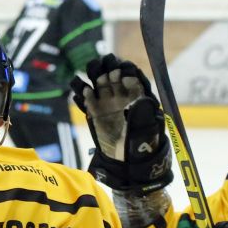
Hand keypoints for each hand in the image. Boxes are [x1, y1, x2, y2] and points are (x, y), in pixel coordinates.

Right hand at [71, 54, 173, 193]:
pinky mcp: (94, 111)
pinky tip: (80, 93)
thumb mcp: (147, 127)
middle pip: (112, 73)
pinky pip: (86, 98)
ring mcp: (106, 101)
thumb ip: (143, 112)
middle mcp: (120, 94)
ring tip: (89, 76)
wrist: (127, 160)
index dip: (126, 70)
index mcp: (136, 94)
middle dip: (108, 68)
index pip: (130, 74)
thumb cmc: (142, 142)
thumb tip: (139, 99)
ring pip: (98, 82)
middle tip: (104, 70)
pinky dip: (81, 93)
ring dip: (93, 75)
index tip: (122, 71)